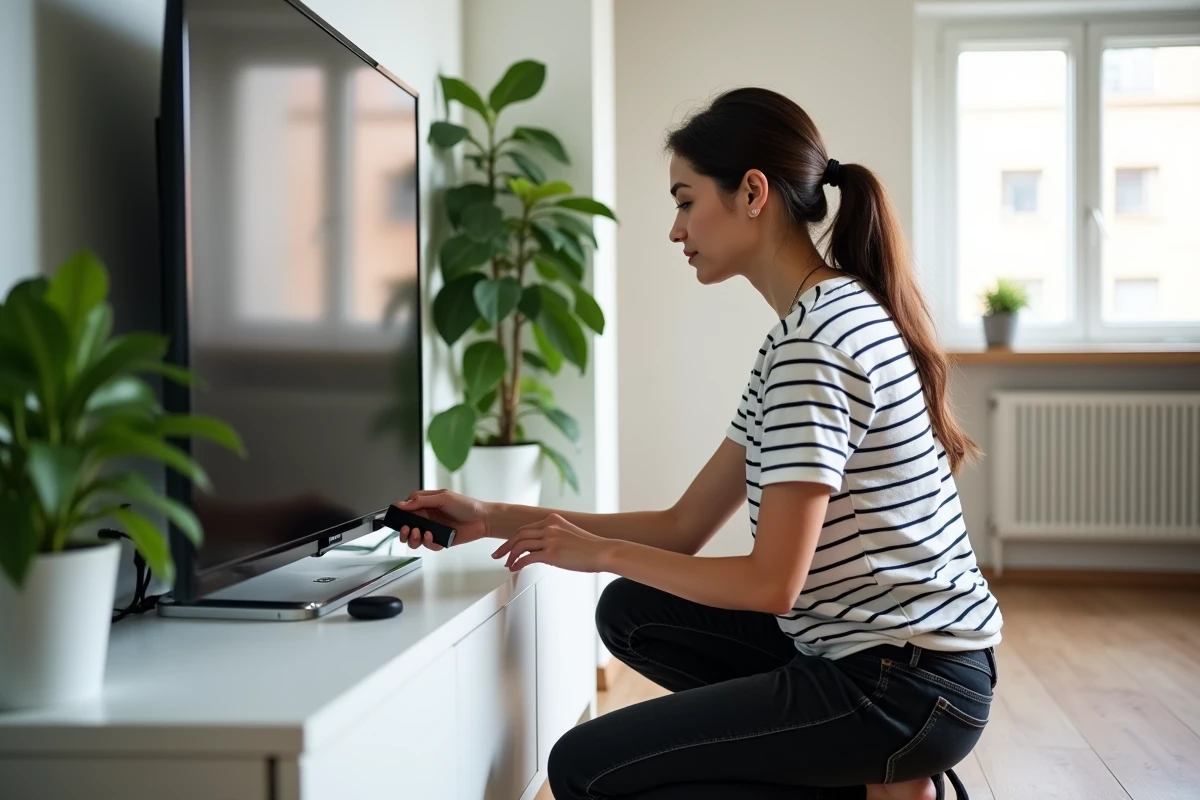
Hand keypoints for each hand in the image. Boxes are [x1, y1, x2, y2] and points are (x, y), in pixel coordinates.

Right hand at [394, 489, 490, 550]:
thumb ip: (421, 501)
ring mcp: (433, 530)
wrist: (482, 519)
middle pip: (408, 526)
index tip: (397, 516)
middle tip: (406, 528)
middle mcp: (428, 518)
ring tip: (417, 533)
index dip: (401, 513)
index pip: (407, 508)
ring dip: (413, 538)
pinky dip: (427, 542)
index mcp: (427, 505)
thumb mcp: (443, 497)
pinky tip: (432, 536)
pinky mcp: (440, 540)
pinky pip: (428, 545)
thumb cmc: (466, 505)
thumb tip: (402, 504)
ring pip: (415, 538)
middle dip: (403, 529)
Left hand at [491, 514, 612, 572]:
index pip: (526, 528)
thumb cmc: (590, 547)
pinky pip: (527, 558)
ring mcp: (550, 539)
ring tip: (507, 564)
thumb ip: (555, 537)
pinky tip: (515, 568)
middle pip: (519, 534)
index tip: (507, 546)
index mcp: (553, 520)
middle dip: (505, 546)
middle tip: (497, 555)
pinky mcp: (551, 553)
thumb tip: (542, 550)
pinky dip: (517, 563)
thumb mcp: (570, 534)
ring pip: (520, 545)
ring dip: (510, 556)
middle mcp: (549, 527)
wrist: (603, 552)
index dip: (514, 538)